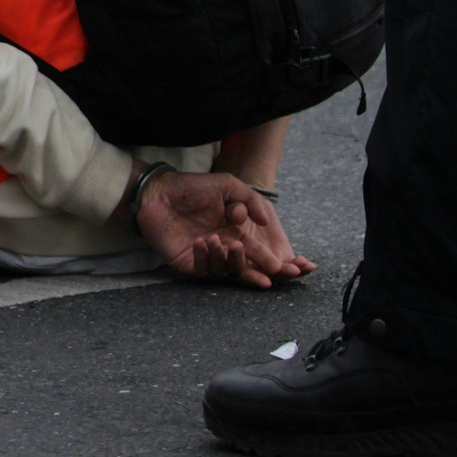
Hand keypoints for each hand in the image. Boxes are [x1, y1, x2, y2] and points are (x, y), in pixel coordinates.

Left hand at [138, 171, 314, 288]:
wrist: (157, 192)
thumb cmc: (192, 188)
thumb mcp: (227, 186)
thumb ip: (250, 200)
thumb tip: (265, 222)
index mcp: (239, 234)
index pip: (264, 253)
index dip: (282, 261)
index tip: (299, 265)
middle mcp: (226, 249)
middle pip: (252, 268)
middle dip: (267, 270)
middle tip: (275, 267)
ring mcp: (208, 258)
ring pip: (229, 270)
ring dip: (233, 260)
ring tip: (230, 243)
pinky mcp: (189, 263)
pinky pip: (204, 269)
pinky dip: (207, 258)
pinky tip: (203, 242)